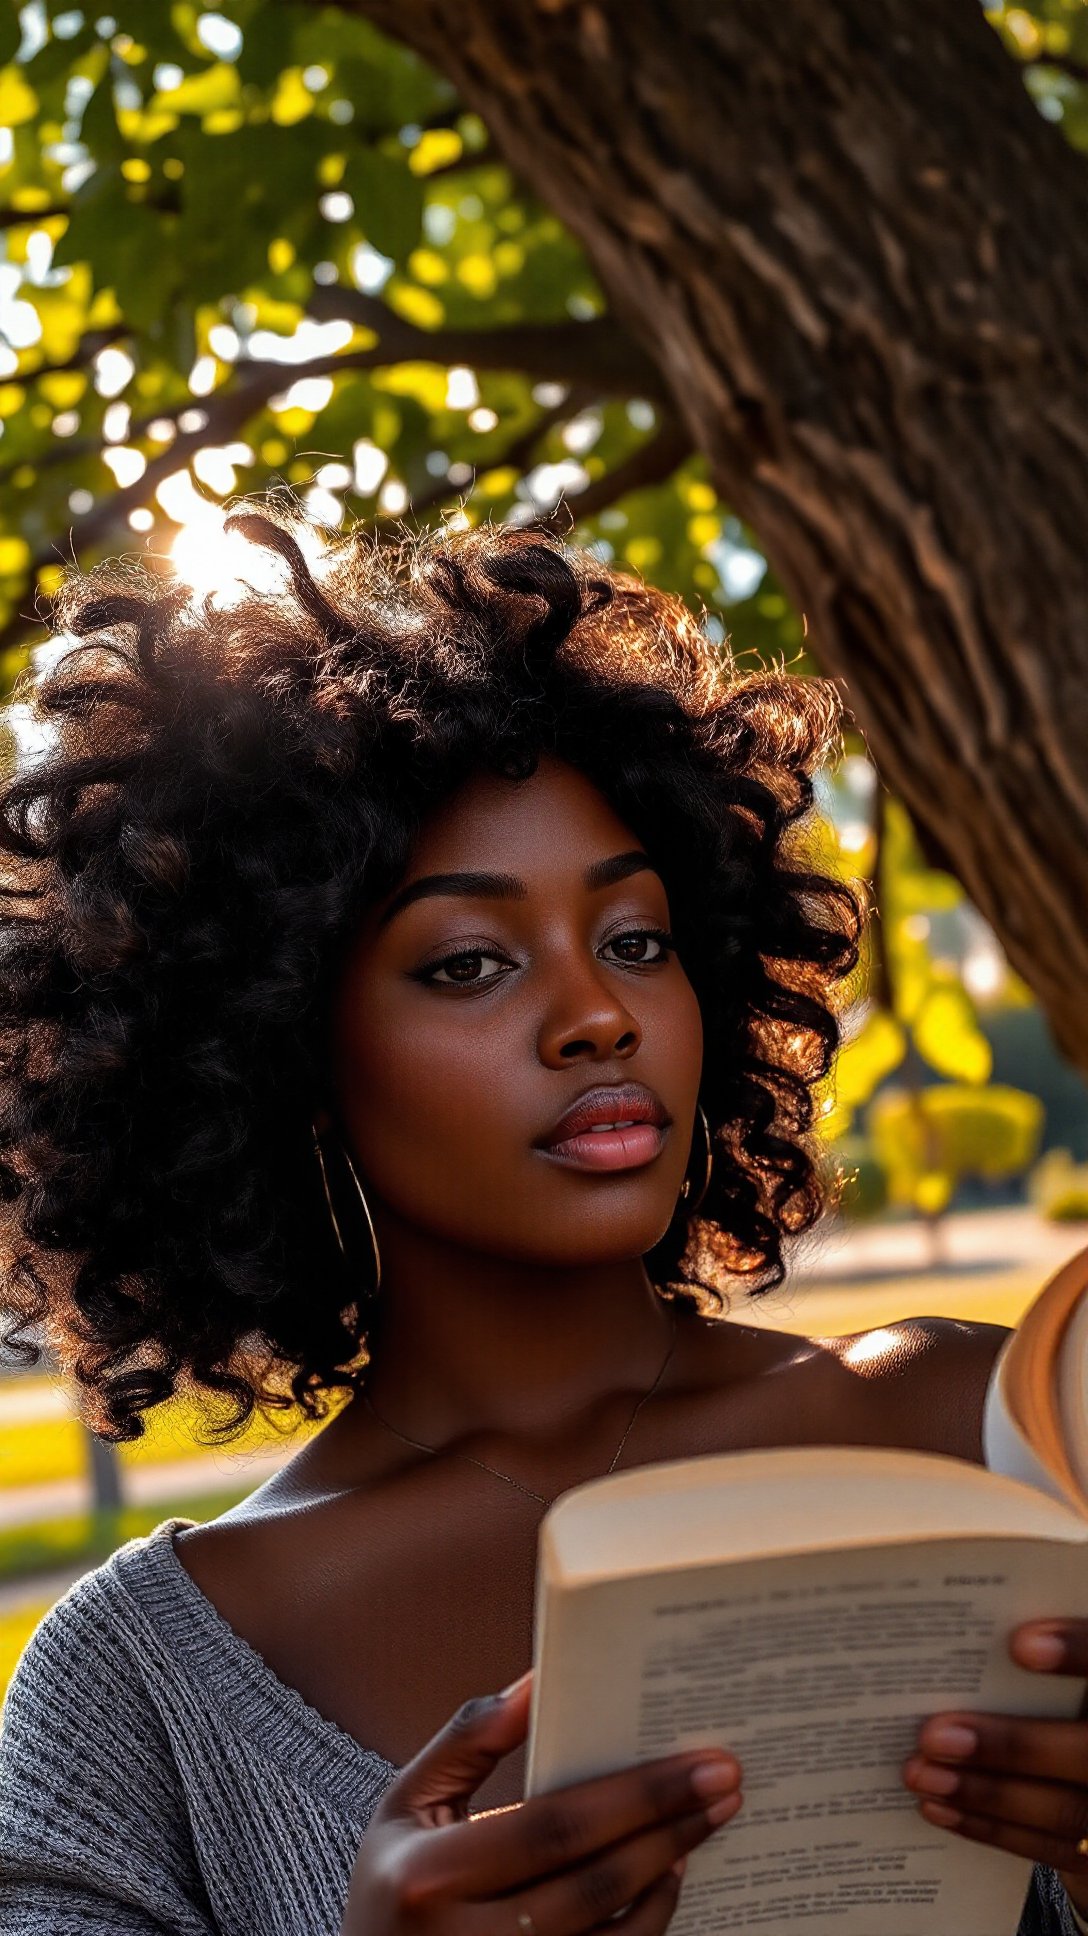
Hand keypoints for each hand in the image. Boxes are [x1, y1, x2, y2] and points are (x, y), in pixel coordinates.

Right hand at [340, 1672, 741, 1935]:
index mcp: (432, 1878)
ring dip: (668, 1877)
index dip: (633, 1795)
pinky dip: (648, 1925)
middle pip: (595, 1884)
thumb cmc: (392, 1888)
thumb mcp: (407, 1807)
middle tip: (727, 1782)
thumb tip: (535, 1682)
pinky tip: (666, 1879)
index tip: (697, 1760)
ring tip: (704, 1824)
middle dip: (670, 1827)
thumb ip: (466, 1742)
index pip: (553, 1829)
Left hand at [902, 1619, 1087, 1916]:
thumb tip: (979, 1632)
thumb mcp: (1065, 1677)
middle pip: (1084, 1752)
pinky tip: (939, 1807)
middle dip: (1011, 1746)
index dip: (1078, 1651)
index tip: (1021, 1646)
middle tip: (935, 1735)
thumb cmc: (1065, 1700)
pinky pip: (1050, 1848)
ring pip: (1064, 1811)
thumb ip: (1046, 1654)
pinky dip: (990, 1828)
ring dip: (984, 1794)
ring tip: (921, 1773)